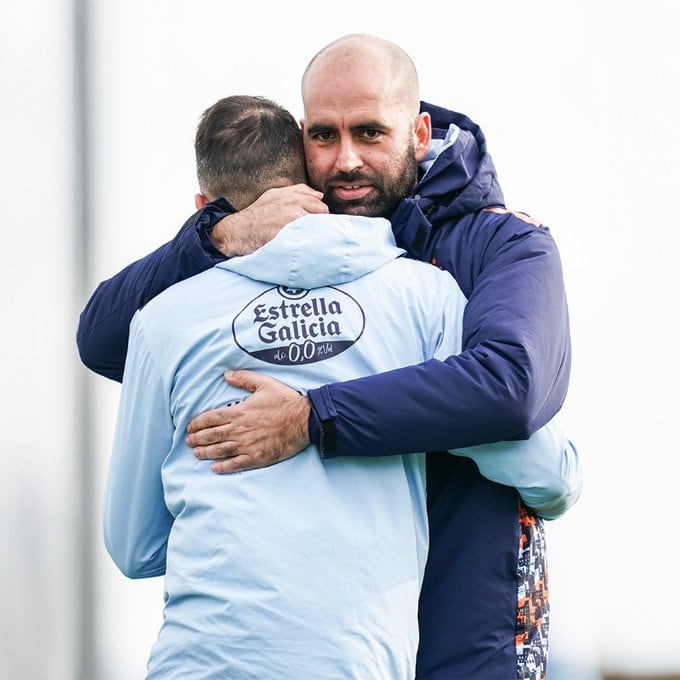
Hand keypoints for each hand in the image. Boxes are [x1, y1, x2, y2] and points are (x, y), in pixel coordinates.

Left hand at [186, 370, 310, 473]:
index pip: (211, 419)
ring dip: (205, 453)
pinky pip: (235, 464)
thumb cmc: (285, 401)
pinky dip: (223, 467)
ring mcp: (247, 445)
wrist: (304, 420)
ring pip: (219, 451)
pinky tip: (215, 468)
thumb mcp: (264, 383)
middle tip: (188, 441)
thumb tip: (226, 375)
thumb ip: (244, 378)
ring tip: (196, 453)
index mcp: (239, 412)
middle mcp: (239, 430)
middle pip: (211, 436)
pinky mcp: (257, 457)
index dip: (197, 423)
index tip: (190, 426)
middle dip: (197, 439)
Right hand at [211, 184, 326, 255]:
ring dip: (317, 231)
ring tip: (309, 239)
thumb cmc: (256, 216)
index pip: (316, 198)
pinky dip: (310, 239)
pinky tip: (305, 244)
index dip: (319, 211)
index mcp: (289, 193)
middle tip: (314, 232)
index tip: (316, 220)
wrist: (238, 231)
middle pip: (321, 210)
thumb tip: (319, 195)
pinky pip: (309, 234)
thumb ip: (296, 193)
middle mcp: (292, 201)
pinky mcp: (289, 229)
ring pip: (318, 223)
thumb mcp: (273, 196)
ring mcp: (291, 215)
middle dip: (320, 221)